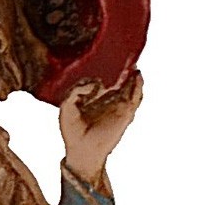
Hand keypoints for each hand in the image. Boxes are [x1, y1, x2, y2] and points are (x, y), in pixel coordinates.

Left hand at [59, 70, 142, 187]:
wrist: (82, 150)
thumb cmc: (72, 131)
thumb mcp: (67, 106)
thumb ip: (76, 90)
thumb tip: (97, 82)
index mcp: (94, 97)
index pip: (101, 78)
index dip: (101, 69)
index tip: (97, 68)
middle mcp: (108, 99)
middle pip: (119, 79)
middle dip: (122, 67)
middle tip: (124, 55)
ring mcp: (118, 105)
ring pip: (130, 86)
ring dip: (132, 75)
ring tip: (132, 64)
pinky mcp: (126, 113)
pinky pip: (136, 97)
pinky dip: (138, 86)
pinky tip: (137, 76)